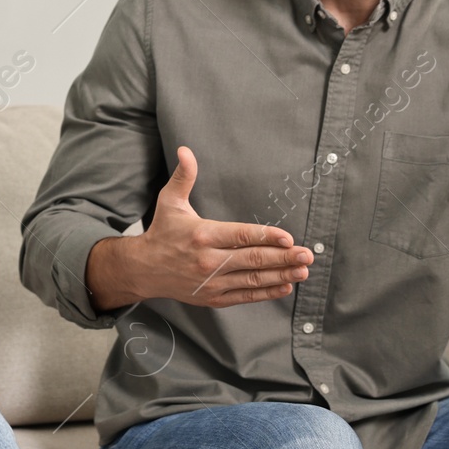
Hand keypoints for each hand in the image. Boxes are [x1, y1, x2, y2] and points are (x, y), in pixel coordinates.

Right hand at [87, 146, 312, 310]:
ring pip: (252, 279)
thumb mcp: (169, 201)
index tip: (288, 238)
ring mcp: (211, 282)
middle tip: (306, 255)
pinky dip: (266, 293)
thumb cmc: (161, 232)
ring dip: (281, 275)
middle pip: (252, 260)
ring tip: (302, 271)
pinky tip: (285, 286)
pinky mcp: (212, 297)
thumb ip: (183, 177)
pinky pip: (244, 296)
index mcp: (202, 234)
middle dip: (283, 258)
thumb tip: (186, 150)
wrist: (142, 269)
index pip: (241, 236)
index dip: (266, 237)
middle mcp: (208, 260)